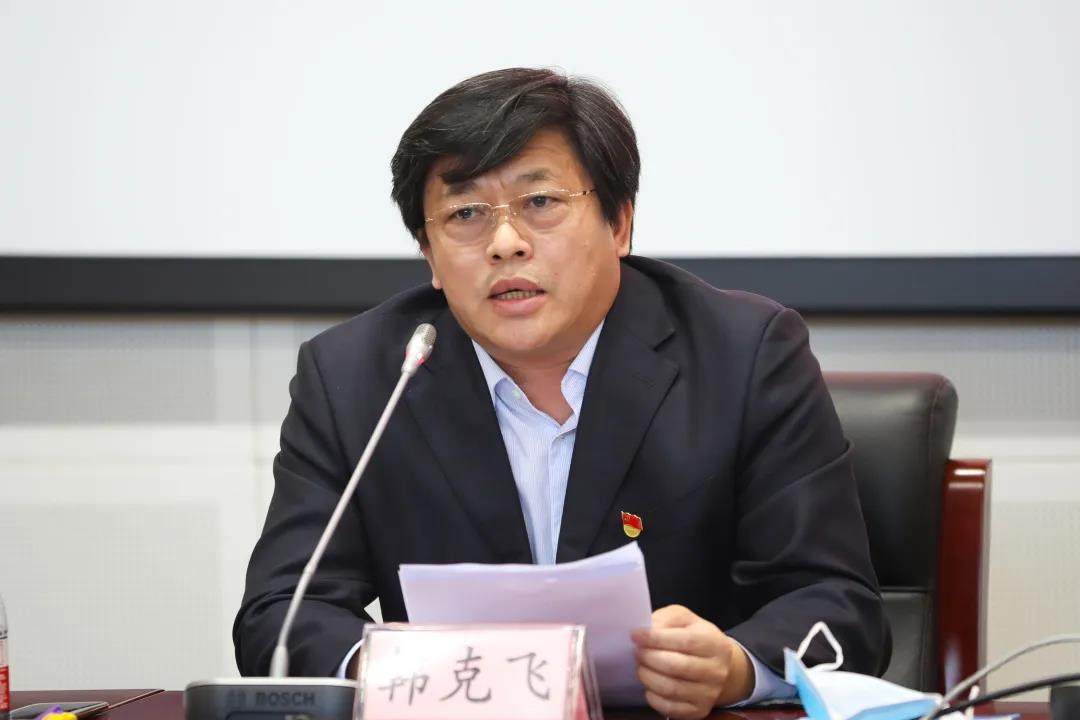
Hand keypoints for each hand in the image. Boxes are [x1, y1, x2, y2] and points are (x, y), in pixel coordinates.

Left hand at [631, 605, 753, 718]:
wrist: (718, 665)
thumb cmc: (695, 637)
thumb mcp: (684, 619)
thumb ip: (666, 620)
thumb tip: (646, 630)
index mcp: (714, 643)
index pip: (685, 641)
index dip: (656, 638)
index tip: (636, 635)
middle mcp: (716, 670)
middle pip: (676, 666)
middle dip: (649, 658)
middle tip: (636, 651)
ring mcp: (708, 693)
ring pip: (671, 689)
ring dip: (648, 677)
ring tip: (641, 667)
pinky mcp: (699, 710)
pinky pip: (670, 708)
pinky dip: (653, 697)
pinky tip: (649, 685)